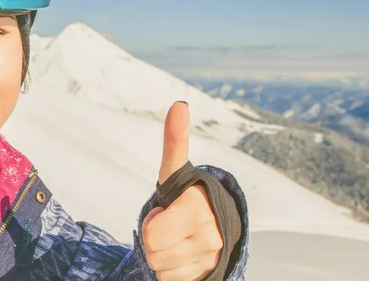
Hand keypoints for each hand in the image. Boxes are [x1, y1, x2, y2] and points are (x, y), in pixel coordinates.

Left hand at [142, 102, 222, 280]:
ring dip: (164, 256)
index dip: (152, 222)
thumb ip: (175, 141)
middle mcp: (211, 235)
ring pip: (161, 269)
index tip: (165, 212)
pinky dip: (173, 272)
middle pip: (153, 252)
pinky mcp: (207, 275)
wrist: (218, 225)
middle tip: (171, 226)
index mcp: (198, 207)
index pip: (151, 234)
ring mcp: (211, 259)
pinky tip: (185, 257)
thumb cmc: (188, 196)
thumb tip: (178, 104)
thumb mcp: (177, 172)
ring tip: (179, 240)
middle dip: (155, 239)